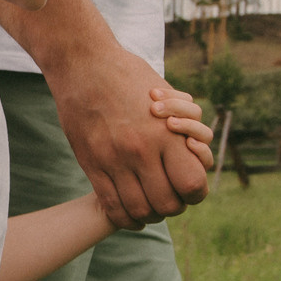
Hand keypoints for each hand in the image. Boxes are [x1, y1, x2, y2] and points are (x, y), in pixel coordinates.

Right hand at [51, 48, 213, 228]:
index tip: (191, 188)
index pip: (192, 184)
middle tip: (171, 199)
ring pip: (140, 209)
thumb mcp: (167, 94)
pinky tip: (132, 215)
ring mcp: (114, 159)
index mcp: (165, 133)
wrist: (84, 63)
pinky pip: (111, 205)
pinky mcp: (91, 164)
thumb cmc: (129, 75)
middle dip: (174, 206)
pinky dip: (125, 218)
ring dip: (150, 214)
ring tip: (151, 206)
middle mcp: (142, 150)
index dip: (196, 192)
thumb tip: (197, 147)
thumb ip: (183, 123)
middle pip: (167, 203)